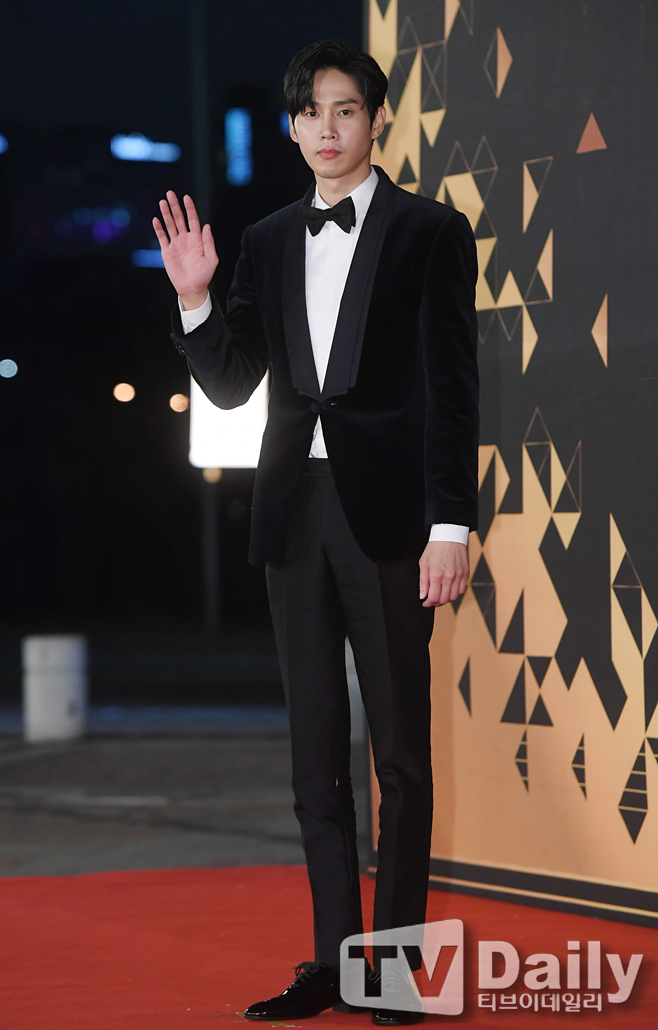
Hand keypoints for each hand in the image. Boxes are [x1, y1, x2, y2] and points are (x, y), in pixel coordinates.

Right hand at [152, 191, 218, 308]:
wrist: (192, 288)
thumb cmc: (204, 275)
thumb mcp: (211, 259)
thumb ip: (208, 242)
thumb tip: (206, 225)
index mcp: (197, 239)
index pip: (192, 220)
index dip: (189, 208)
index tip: (186, 197)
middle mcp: (186, 239)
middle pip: (179, 219)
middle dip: (175, 206)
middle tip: (170, 194)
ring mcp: (176, 244)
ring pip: (170, 225)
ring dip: (166, 214)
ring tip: (162, 202)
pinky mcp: (167, 252)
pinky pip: (162, 237)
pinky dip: (159, 229)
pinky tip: (156, 220)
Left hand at [419, 541, 468, 606]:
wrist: (450, 536)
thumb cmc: (435, 547)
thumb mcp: (423, 563)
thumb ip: (423, 581)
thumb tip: (423, 595)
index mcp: (436, 575)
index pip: (433, 597)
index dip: (428, 603)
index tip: (425, 602)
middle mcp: (449, 577)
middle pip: (444, 600)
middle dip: (436, 603)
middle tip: (432, 599)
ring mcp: (459, 576)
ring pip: (453, 597)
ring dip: (446, 599)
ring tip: (440, 595)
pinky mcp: (465, 573)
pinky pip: (461, 590)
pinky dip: (455, 593)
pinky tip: (449, 589)